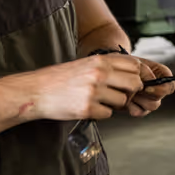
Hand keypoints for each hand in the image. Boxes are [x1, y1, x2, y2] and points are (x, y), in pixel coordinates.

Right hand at [16, 53, 149, 121]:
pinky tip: (89, 108)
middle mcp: (99, 74)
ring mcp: (93, 92)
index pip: (134, 64)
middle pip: (135, 83)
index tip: (136, 81)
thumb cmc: (59, 78)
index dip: (139, 74)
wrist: (35, 91)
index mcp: (99, 61)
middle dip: (132, 92)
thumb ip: (107, 66)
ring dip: (115, 104)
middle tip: (121, 95)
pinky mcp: (87, 109)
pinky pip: (108, 114)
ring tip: (99, 101)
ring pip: (123, 101)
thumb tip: (133, 74)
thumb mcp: (85, 64)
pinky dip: (101, 114)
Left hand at [127, 57, 174, 117]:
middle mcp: (157, 90)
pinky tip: (126, 99)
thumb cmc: (127, 64)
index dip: (162, 89)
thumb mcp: (138, 64)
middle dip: (147, 94)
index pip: (170, 86)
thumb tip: (149, 83)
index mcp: (161, 76)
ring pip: (152, 106)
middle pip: (160, 98)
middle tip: (135, 89)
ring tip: (129, 91)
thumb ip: (146, 72)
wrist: (115, 70)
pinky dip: (132, 106)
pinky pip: (139, 112)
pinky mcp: (138, 108)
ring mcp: (148, 100)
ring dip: (140, 99)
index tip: (147, 87)